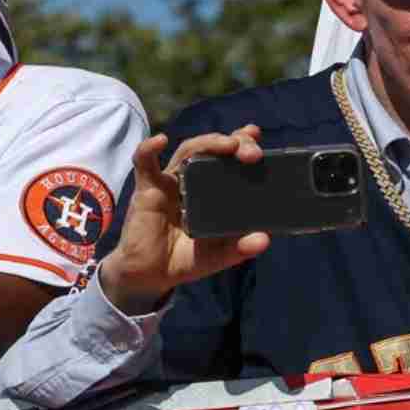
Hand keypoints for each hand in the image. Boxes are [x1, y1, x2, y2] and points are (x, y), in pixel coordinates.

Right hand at [99, 126, 270, 314]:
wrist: (150, 275)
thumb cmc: (184, 259)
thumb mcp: (217, 255)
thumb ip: (239, 248)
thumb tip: (264, 239)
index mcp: (210, 190)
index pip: (227, 158)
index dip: (241, 143)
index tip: (256, 134)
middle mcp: (191, 180)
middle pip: (211, 149)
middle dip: (233, 143)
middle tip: (251, 152)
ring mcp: (169, 181)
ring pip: (188, 150)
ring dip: (209, 143)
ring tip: (228, 144)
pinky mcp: (147, 189)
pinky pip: (144, 163)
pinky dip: (148, 149)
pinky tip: (159, 141)